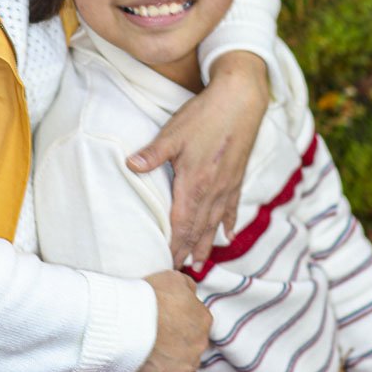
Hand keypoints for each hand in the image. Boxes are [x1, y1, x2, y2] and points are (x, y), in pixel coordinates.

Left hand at [128, 52, 269, 266]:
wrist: (241, 100)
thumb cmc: (205, 115)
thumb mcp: (173, 133)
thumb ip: (153, 154)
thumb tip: (130, 165)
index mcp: (194, 183)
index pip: (181, 224)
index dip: (174, 245)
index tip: (167, 263)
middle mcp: (213, 190)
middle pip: (198, 228)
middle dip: (188, 251)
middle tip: (180, 271)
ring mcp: (228, 185)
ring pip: (215, 222)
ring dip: (207, 243)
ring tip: (200, 262)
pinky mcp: (237, 177)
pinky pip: (233, 207)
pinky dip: (229, 223)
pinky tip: (228, 235)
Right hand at [137, 271, 211, 371]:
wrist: (127, 319)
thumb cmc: (149, 296)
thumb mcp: (173, 278)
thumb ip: (188, 287)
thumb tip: (191, 293)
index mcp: (203, 318)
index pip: (198, 320)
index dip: (181, 317)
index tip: (165, 316)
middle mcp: (201, 342)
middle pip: (193, 341)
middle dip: (180, 337)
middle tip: (158, 332)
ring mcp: (188, 362)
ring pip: (188, 361)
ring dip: (176, 356)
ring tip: (154, 349)